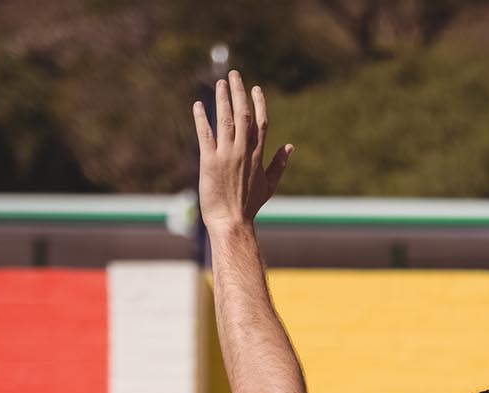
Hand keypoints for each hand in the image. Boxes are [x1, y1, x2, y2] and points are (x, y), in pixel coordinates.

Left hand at [193, 71, 291, 230]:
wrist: (232, 222)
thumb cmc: (249, 205)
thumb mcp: (269, 185)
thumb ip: (279, 164)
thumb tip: (290, 146)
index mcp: (258, 155)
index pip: (261, 122)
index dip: (258, 103)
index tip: (255, 88)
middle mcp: (243, 151)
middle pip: (243, 114)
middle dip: (239, 92)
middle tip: (233, 75)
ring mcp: (226, 155)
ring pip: (225, 120)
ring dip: (222, 99)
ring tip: (219, 83)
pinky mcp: (209, 161)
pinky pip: (205, 134)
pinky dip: (201, 118)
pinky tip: (198, 105)